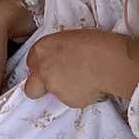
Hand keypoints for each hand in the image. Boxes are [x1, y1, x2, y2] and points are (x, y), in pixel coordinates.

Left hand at [22, 29, 138, 109]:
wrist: (108, 61)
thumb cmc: (95, 44)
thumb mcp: (69, 39)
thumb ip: (57, 52)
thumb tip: (59, 60)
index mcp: (42, 48)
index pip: (31, 63)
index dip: (41, 67)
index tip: (50, 69)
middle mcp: (42, 68)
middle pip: (31, 87)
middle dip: (40, 88)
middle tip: (55, 84)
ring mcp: (53, 86)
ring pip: (53, 95)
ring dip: (64, 91)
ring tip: (82, 80)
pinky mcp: (66, 100)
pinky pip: (71, 100)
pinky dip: (79, 96)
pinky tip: (90, 86)